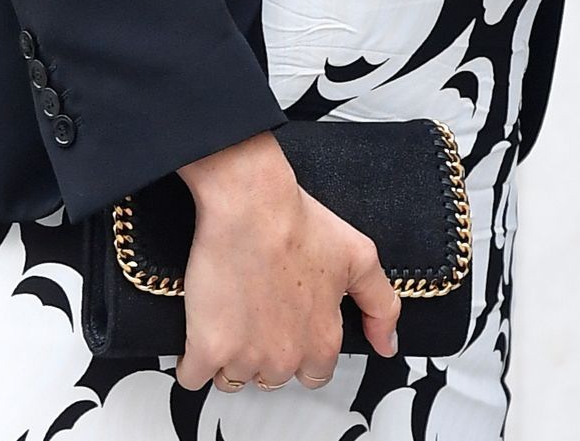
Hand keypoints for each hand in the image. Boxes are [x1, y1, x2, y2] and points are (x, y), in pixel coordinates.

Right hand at [174, 131, 400, 392]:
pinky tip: (199, 334)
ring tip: (230, 315)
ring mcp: (245, 357)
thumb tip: (387, 345)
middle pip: (273, 377)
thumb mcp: (359, 256)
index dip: (302, 350)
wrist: (250, 202)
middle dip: (266, 352)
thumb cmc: (297, 221)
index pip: (315, 374)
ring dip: (230, 357)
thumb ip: (382, 305)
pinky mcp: (206, 348)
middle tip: (258, 314)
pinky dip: (192, 361)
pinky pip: (192, 377)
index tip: (288, 327)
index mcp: (322, 340)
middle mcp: (286, 356)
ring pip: (234, 378)